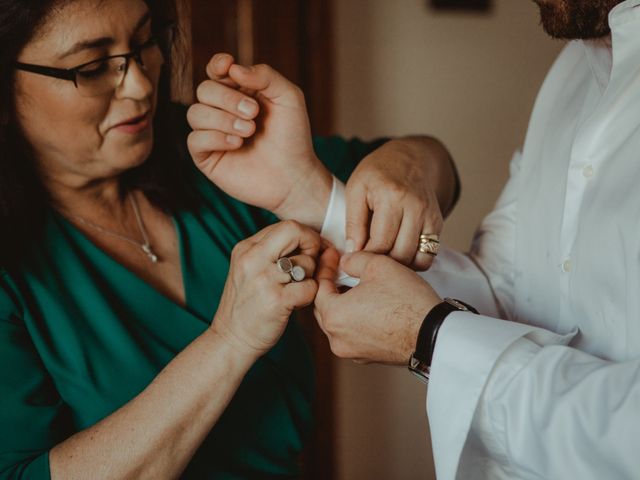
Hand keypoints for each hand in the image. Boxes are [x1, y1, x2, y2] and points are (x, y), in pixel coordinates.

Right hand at [187, 53, 331, 229]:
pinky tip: (237, 144)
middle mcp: (222, 111)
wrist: (293, 176)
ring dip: (223, 119)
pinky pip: (194, 139)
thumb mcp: (288, 98)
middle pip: (204, 90)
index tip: (227, 66)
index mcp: (240, 93)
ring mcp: (212, 134)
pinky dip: (215, 138)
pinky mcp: (207, 157)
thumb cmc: (293, 137)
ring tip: (249, 131)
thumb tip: (232, 68)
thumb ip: (265, 75)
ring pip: (195, 113)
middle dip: (227, 98)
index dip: (217, 65)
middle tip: (253, 113)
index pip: (216, 71)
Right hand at [211, 220, 321, 357]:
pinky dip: (310, 295)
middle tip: (312, 264)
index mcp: (246, 248)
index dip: (305, 236)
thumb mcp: (250, 270)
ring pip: (307, 262)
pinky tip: (298, 302)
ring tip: (297, 289)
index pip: (286, 225)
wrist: (230, 340)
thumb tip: (311, 240)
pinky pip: (310, 287)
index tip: (310, 250)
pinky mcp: (276, 301)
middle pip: (295, 232)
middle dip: (312, 245)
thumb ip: (273, 252)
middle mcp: (252, 259)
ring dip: (310, 276)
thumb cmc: (247, 305)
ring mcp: (263, 280)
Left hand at [314, 248, 441, 363]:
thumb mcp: (378, 265)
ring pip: (339, 322)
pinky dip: (356, 319)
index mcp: (333, 315)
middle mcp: (337, 338)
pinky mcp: (367, 357)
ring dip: (344, 303)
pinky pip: (353, 334)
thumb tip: (344, 261)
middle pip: (324, 307)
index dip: (325, 267)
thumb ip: (353, 259)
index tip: (333, 254)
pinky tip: (371, 305)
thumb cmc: (407, 301)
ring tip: (357, 285)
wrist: (434, 334)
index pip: (317, 287)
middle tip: (341, 268)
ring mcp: (352, 351)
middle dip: (331, 286)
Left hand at [345, 137, 455, 270]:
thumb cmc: (377, 173)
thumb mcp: (356, 189)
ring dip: (398, 266)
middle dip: (381, 264)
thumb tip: (353, 253)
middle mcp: (415, 206)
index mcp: (392, 196)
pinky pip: (428, 255)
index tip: (355, 260)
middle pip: (400, 253)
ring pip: (416, 258)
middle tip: (367, 263)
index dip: (365, 257)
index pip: (380, 242)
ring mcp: (429, 215)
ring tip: (382, 260)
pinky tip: (398, 255)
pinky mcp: (437, 223)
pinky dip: (413, 262)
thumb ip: (353, 222)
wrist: (409, 159)